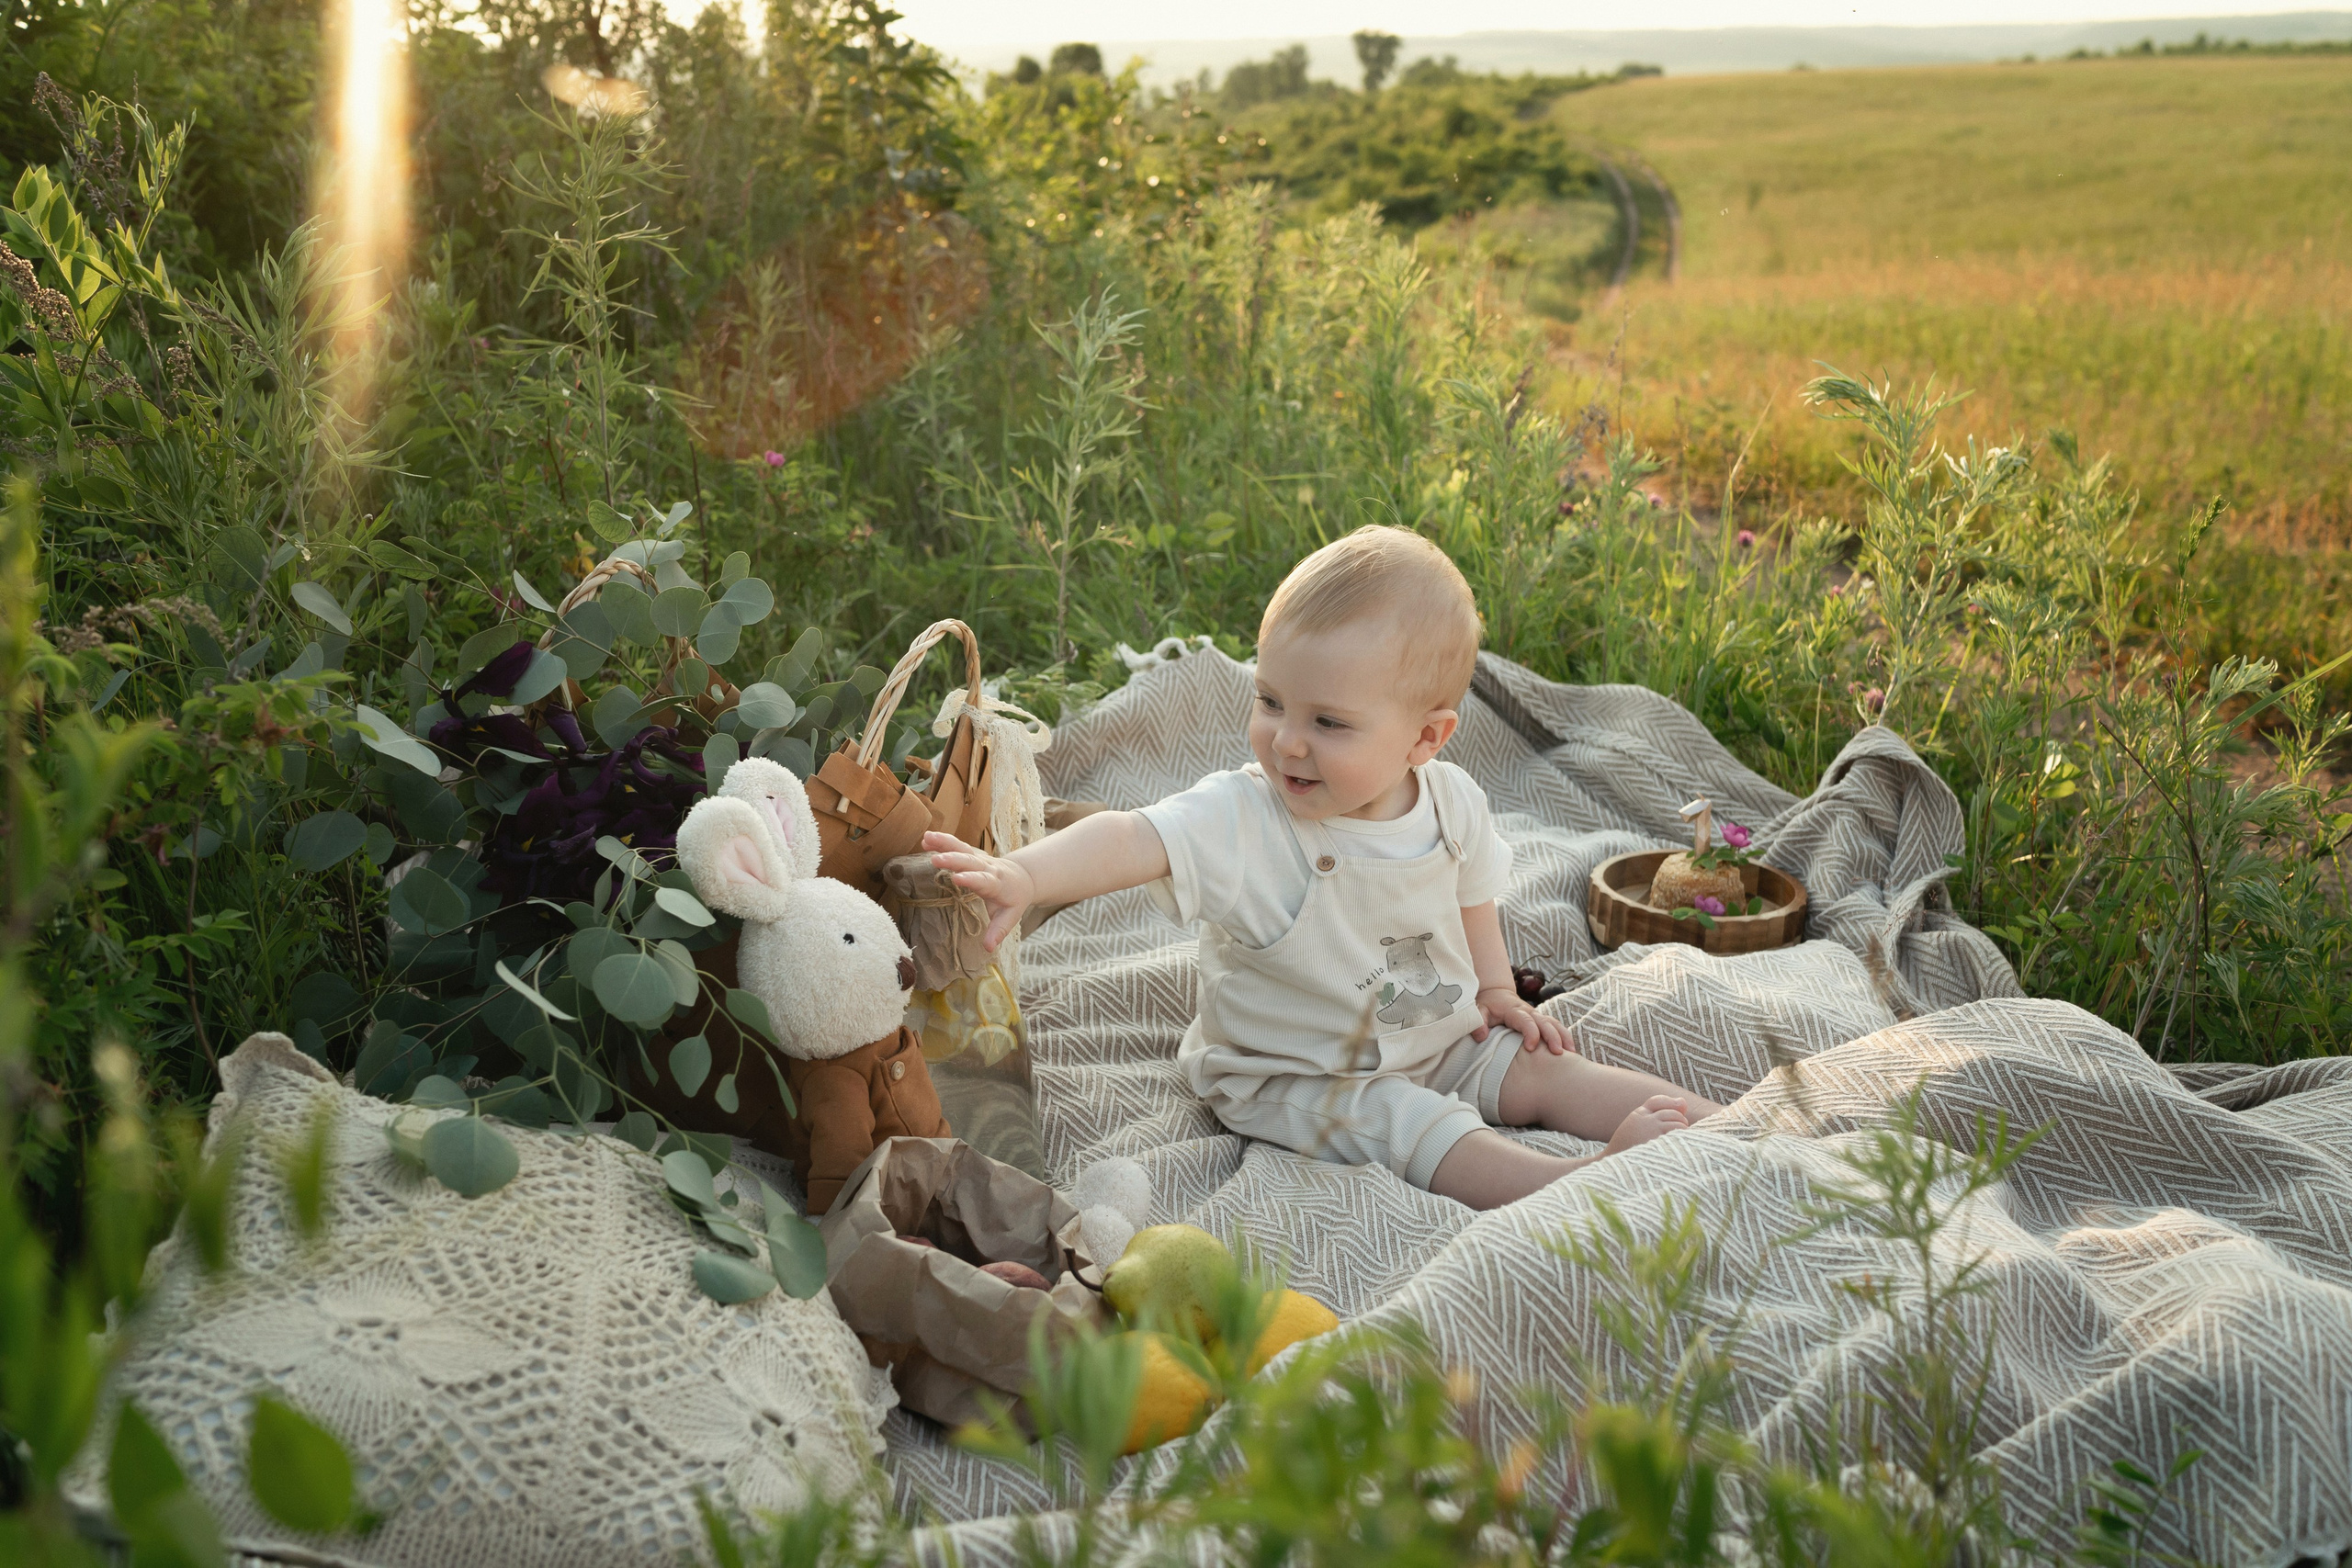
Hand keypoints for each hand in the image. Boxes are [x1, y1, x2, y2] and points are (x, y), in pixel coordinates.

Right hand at [924, 831, 1031, 950]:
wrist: (1021, 877)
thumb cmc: (1013, 899)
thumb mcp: (1010, 916)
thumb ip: (998, 930)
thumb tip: (988, 948)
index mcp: (996, 883)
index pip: (984, 880)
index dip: (971, 878)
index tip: (957, 878)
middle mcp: (987, 866)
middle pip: (970, 861)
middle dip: (954, 859)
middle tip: (937, 859)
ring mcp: (979, 858)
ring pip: (962, 847)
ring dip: (944, 843)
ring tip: (926, 839)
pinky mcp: (971, 853)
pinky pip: (956, 845)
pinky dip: (942, 841)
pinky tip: (926, 838)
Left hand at [1472, 985, 1574, 1054]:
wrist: (1497, 994)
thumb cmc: (1487, 1006)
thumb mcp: (1478, 1010)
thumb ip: (1478, 1021)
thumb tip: (1481, 1035)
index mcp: (1514, 1010)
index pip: (1526, 1021)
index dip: (1531, 1033)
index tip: (1531, 1047)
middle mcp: (1529, 1012)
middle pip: (1546, 1022)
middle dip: (1554, 1037)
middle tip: (1558, 1053)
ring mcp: (1537, 1016)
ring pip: (1555, 1024)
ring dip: (1564, 1037)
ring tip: (1572, 1054)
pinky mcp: (1542, 1021)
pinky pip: (1556, 1028)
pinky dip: (1565, 1038)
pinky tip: (1571, 1052)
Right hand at [1603, 1094, 1692, 1155]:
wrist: (1616, 1168)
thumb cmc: (1628, 1149)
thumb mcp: (1636, 1127)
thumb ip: (1657, 1115)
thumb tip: (1684, 1102)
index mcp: (1638, 1114)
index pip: (1658, 1101)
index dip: (1672, 1105)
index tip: (1679, 1112)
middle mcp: (1645, 1119)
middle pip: (1672, 1112)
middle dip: (1680, 1121)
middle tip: (1680, 1133)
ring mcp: (1652, 1129)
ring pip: (1678, 1122)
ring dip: (1683, 1130)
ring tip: (1680, 1141)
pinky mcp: (1659, 1141)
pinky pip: (1678, 1133)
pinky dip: (1683, 1137)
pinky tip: (1679, 1147)